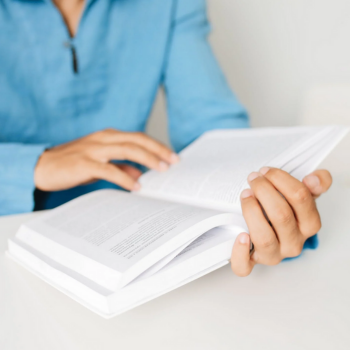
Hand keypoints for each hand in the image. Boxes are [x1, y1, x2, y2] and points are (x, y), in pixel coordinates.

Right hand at [34, 129, 178, 191]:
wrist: (42, 166)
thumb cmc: (73, 164)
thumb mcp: (100, 163)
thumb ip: (120, 166)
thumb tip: (140, 173)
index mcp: (108, 136)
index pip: (138, 138)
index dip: (157, 146)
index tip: (173, 156)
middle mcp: (103, 139)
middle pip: (137, 141)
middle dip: (158, 150)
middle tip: (174, 162)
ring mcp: (93, 150)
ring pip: (127, 150)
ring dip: (147, 159)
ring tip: (162, 170)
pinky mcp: (85, 163)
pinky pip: (109, 169)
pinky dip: (125, 177)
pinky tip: (136, 186)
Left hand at [231, 168, 331, 276]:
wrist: (271, 230)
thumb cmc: (284, 211)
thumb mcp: (303, 197)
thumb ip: (316, 184)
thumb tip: (313, 179)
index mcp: (309, 225)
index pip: (301, 198)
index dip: (281, 180)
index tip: (266, 171)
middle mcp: (293, 243)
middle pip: (281, 215)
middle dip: (264, 191)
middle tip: (253, 178)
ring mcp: (273, 254)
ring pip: (264, 237)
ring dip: (251, 211)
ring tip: (245, 195)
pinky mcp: (253, 261)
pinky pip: (244, 266)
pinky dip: (239, 252)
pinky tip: (240, 234)